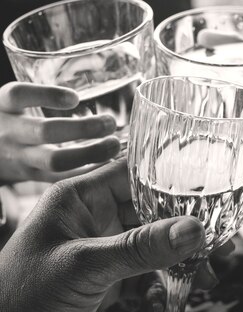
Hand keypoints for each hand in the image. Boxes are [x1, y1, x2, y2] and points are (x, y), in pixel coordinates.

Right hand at [0, 82, 119, 184]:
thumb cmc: (9, 120)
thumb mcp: (13, 104)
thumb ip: (40, 96)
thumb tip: (94, 84)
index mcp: (3, 106)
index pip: (18, 95)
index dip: (47, 95)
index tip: (75, 98)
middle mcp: (10, 131)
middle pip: (44, 132)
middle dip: (82, 128)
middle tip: (110, 122)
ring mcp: (20, 157)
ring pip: (54, 160)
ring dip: (90, 153)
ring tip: (114, 144)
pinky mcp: (31, 176)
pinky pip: (60, 178)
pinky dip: (86, 172)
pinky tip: (108, 165)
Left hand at [0, 160, 204, 311]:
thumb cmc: (21, 296)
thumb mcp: (84, 267)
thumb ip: (140, 248)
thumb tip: (194, 230)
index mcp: (81, 199)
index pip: (135, 175)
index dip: (173, 182)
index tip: (210, 196)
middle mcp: (95, 219)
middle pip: (154, 214)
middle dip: (186, 233)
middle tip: (218, 247)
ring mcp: (104, 250)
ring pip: (156, 248)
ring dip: (180, 265)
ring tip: (206, 277)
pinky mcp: (110, 279)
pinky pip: (147, 276)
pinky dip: (163, 289)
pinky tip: (170, 303)